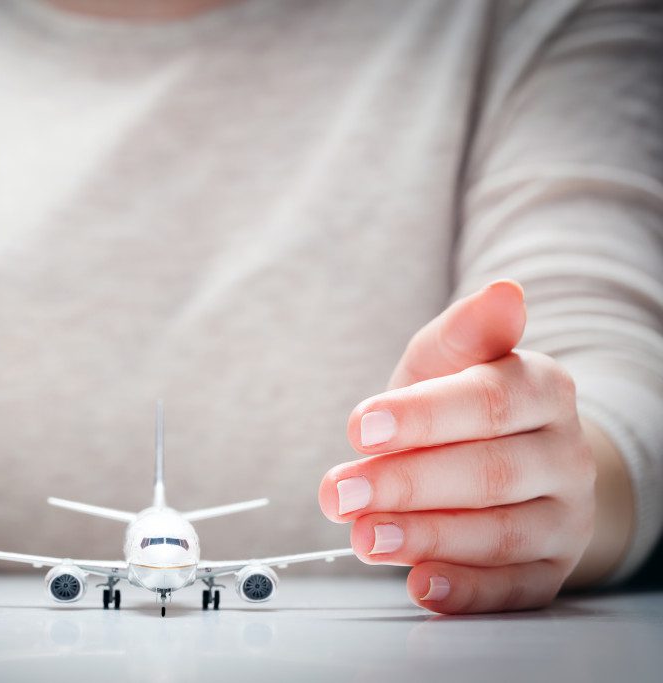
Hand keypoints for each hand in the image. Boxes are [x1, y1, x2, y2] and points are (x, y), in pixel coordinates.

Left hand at [319, 281, 596, 613]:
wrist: (513, 459)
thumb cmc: (461, 408)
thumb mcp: (449, 363)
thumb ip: (462, 335)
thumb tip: (502, 292)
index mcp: (542, 389)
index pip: (488, 400)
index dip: (422, 417)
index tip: (359, 428)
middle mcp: (564, 454)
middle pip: (489, 472)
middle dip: (405, 484)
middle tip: (338, 493)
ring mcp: (564, 516)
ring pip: (501, 534)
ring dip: (425, 537)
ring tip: (363, 536)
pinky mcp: (550, 569)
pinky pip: (515, 589)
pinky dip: (467, 591)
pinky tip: (422, 586)